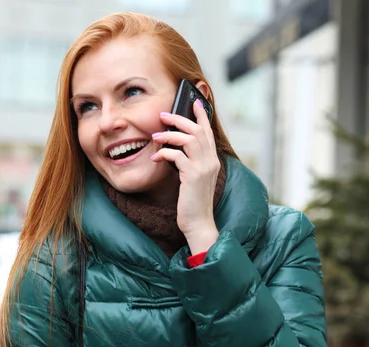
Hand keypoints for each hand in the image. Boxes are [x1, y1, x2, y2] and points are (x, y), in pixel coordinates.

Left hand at [151, 99, 219, 253]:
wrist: (199, 223)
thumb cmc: (193, 202)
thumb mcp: (193, 179)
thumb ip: (189, 163)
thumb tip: (175, 149)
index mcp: (212, 161)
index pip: (208, 132)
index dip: (201, 116)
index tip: (195, 102)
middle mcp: (210, 161)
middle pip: (198, 131)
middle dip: (180, 119)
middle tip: (164, 115)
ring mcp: (203, 168)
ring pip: (189, 139)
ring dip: (170, 135)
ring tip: (156, 136)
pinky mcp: (193, 176)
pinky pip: (178, 156)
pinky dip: (165, 153)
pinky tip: (156, 157)